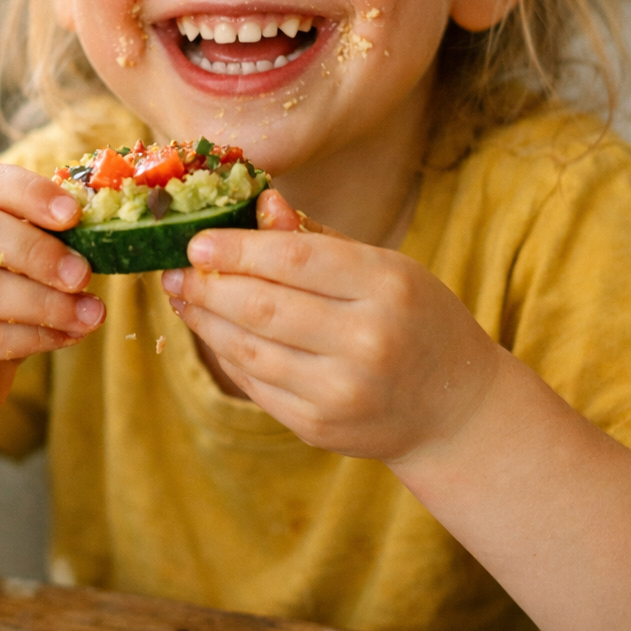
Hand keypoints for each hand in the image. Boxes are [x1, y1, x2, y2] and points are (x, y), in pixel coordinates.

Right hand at [0, 164, 103, 420]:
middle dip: (37, 250)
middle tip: (84, 274)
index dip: (30, 193)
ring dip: (46, 303)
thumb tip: (103, 230)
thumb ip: (44, 240)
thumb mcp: (13, 262)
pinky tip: (68, 336)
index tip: (74, 214)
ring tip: (91, 314)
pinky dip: (35, 338)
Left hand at [161, 190, 498, 462]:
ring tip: (183, 297)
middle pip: (263, 305)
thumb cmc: (417, 321)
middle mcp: (366, 341)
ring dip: (206, 320)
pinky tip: (212, 331)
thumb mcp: (388, 268)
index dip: (238, 248)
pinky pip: (255, 384)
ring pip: (249, 349)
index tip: (197, 240)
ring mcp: (341, 391)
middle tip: (176, 269)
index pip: (296, 259)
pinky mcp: (318, 427)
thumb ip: (320, 239)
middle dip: (208, 285)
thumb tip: (261, 203)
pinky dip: (226, 354)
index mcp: (387, 287)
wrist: (455, 410)